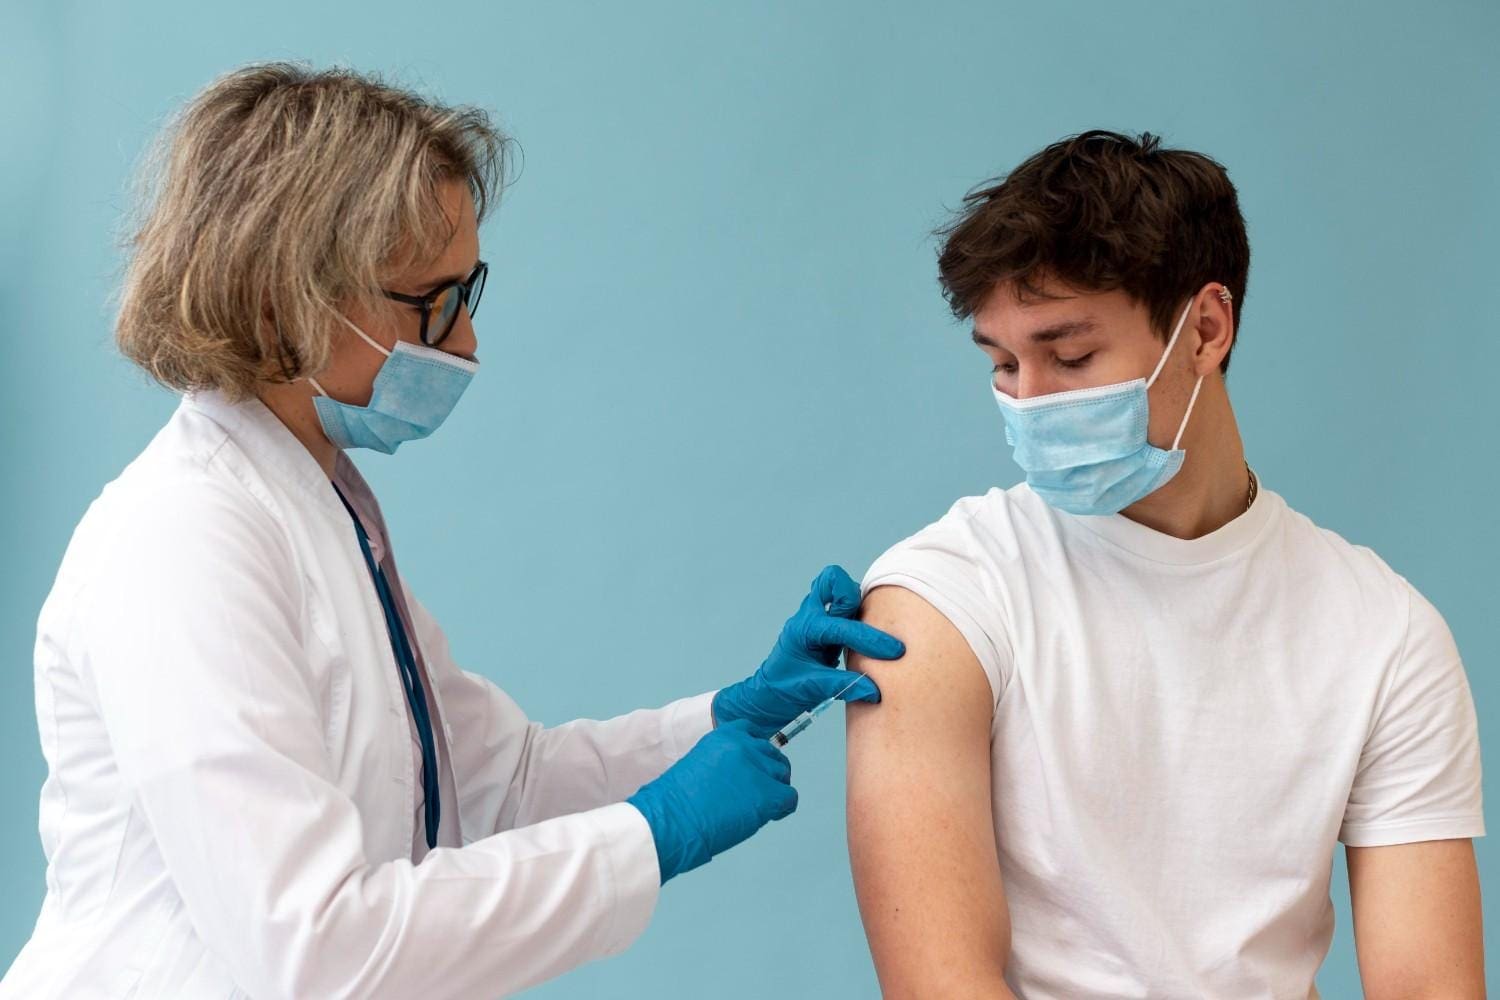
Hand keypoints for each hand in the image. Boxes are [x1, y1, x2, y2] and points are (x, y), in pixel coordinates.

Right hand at [627, 719, 796, 882]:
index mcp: (725, 734)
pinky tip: (765, 816)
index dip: (756, 753)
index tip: (753, 767)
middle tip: (753, 793)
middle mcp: (745, 745)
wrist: (670, 819)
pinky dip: (782, 809)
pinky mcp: (767, 794)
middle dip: (767, 774)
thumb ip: (724, 761)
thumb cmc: (677, 800)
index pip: (753, 733)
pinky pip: (789, 798)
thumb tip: (743, 777)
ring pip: (783, 775)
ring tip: (754, 807)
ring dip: (774, 791)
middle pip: (773, 754)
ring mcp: (757, 769)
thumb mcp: (700, 763)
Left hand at [712, 565, 905, 738]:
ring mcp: (815, 616)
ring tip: (868, 628)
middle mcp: (809, 616)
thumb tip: (875, 689)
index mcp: (804, 630)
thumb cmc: (784, 690)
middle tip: (866, 622)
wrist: (768, 694)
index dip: (871, 641)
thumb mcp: (812, 689)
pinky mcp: (823, 622)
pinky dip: (855, 611)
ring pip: (837, 587)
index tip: (894, 652)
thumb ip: (844, 686)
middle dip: (852, 596)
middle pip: (833, 581)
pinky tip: (863, 634)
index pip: (843, 628)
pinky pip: (841, 604)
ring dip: (855, 601)